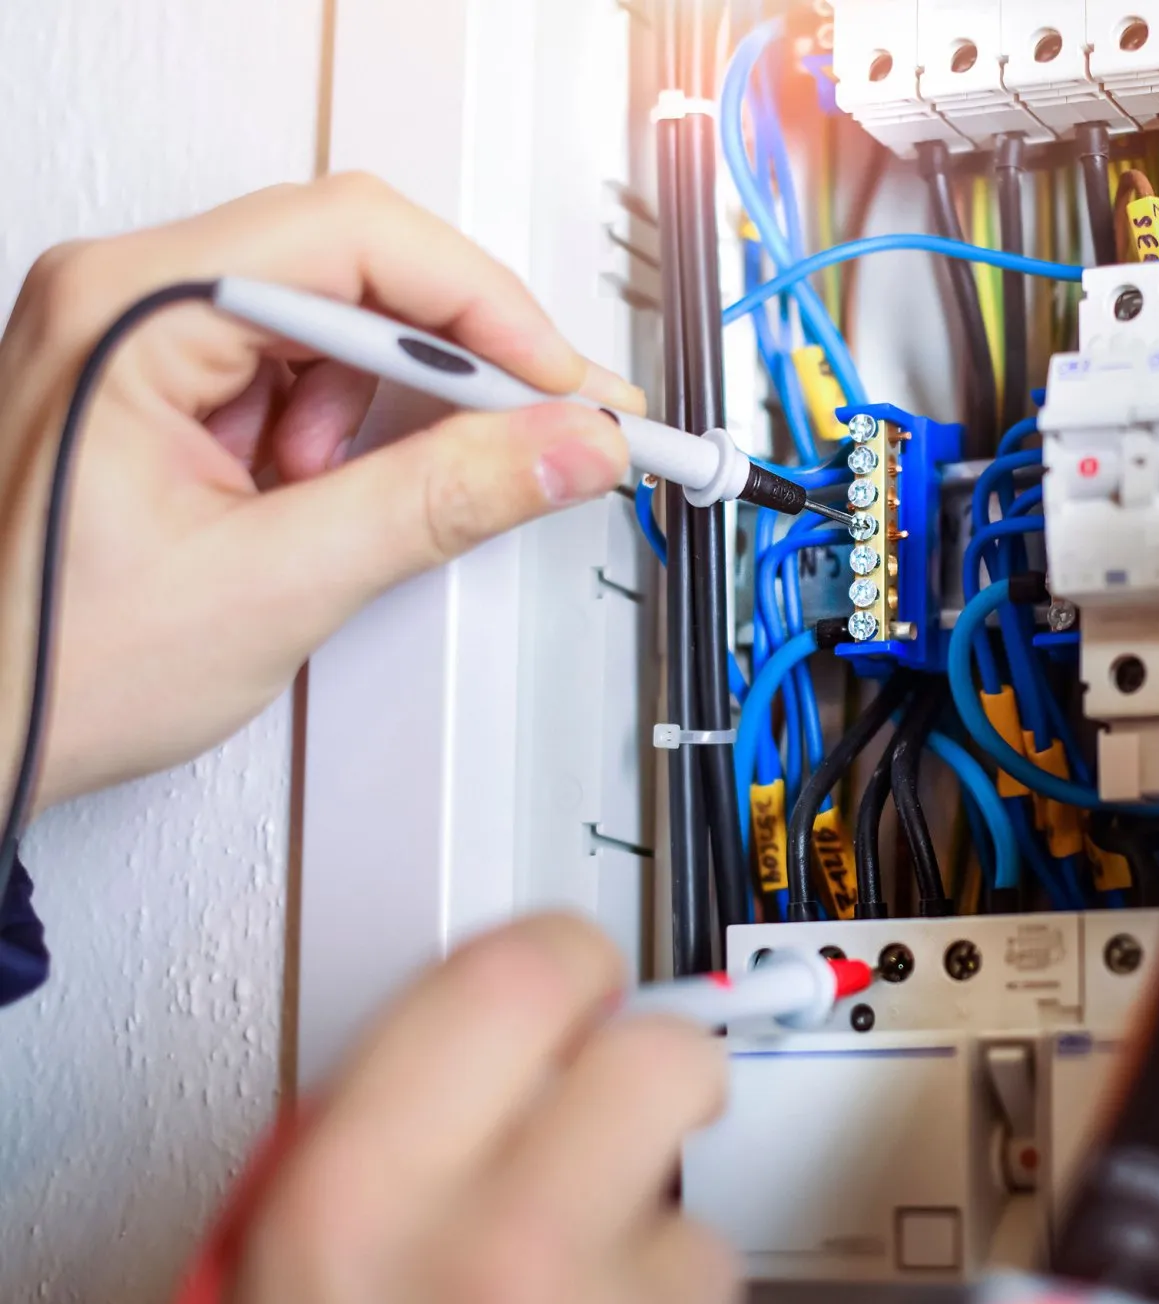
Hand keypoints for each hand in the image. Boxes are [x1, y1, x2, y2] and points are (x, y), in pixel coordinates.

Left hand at [0, 173, 642, 807]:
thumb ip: (442, 500)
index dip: (485, 309)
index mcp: (126, 308)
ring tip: (351, 499)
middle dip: (455, 356)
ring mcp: (136, 334)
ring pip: (335, 316)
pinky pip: (295, 367)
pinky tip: (314, 497)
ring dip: (387, 404)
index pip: (356, 239)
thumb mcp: (277, 583)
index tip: (564, 386)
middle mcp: (121, 295)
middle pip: (354, 261)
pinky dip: (341, 433)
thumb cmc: (46, 666)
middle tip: (540, 424)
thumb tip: (562, 446)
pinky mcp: (158, 382)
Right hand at [232, 914, 737, 1303]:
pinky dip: (666, 1290)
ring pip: (695, 1186)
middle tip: (628, 1084)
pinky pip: (706, 1276)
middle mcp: (495, 1248)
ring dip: (654, 1206)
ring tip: (584, 1255)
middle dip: (652, 1055)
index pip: (517, 972)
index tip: (573, 973)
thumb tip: (449, 1039)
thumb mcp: (275, 1248)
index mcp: (360, 1195)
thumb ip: (360, 1125)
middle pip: (656, 1051)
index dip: (561, 958)